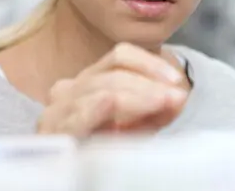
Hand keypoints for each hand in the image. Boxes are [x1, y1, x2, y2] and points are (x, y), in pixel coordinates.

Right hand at [37, 43, 188, 136]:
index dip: (150, 63)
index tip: (176, 80)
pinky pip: (76, 114)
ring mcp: (58, 111)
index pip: (121, 56)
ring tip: (163, 103)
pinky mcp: (53, 134)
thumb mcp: (140, 126)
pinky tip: (111, 102)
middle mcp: (70, 90)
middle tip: (176, 96)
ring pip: (101, 89)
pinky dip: (96, 106)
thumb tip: (180, 96)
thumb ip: (160, 110)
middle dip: (150, 84)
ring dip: (138, 95)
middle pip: (114, 73)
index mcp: (90, 81)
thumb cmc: (106, 148)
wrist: (74, 179)